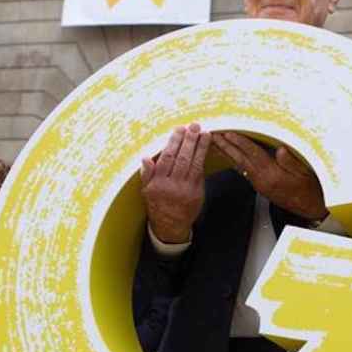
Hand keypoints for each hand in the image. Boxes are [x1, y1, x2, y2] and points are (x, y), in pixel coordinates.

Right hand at [141, 123, 211, 243]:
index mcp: (158, 185)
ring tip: (205, 133)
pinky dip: (203, 158)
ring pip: (194, 164)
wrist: (171, 225)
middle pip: (182, 159)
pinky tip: (206, 148)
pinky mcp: (197, 192)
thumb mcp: (146, 191)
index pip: (167, 158)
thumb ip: (147, 174)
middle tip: (194, 126)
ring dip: (200, 147)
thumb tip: (145, 157)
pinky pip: (200, 172)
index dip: (174, 142)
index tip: (179, 129)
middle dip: (189, 141)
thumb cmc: (157, 204)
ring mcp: (186, 190)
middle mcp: (172, 187)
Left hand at [212, 131, 327, 221]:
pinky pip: (243, 171)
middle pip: (241, 159)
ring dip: (226, 153)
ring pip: (239, 165)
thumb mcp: (305, 174)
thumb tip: (281, 150)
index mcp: (273, 175)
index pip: (254, 155)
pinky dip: (233, 161)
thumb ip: (291, 162)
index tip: (229, 133)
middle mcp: (262, 180)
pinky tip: (227, 156)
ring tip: (214, 143)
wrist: (308, 208)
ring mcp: (259, 184)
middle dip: (226, 146)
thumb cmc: (309, 190)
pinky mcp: (259, 186)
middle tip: (213, 135)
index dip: (241, 143)